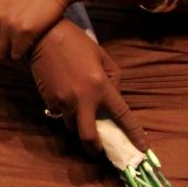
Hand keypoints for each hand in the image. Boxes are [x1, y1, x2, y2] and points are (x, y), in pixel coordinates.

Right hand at [27, 21, 148, 153]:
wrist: (44, 36)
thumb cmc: (77, 43)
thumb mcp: (102, 56)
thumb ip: (113, 79)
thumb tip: (114, 97)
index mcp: (101, 86)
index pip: (122, 116)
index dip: (134, 134)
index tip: (143, 149)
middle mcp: (83, 99)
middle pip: (89, 136)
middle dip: (94, 148)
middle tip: (98, 150)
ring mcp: (64, 102)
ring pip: (72, 126)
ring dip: (78, 125)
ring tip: (79, 113)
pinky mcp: (49, 100)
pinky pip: (59, 114)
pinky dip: (64, 112)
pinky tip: (64, 97)